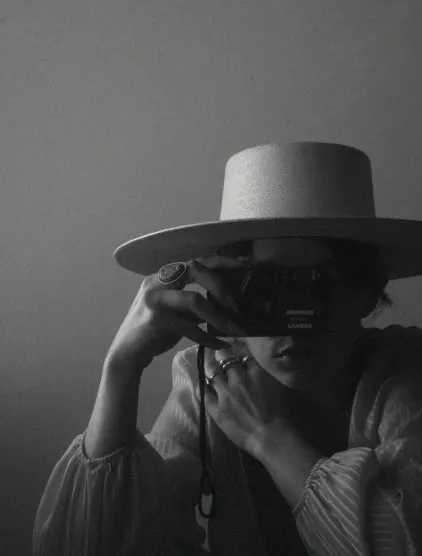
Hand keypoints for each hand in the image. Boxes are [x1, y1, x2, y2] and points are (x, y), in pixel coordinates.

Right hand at [103, 256, 245, 375]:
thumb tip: (230, 304)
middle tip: (237, 304)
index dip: (221, 262)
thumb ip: (198, 304)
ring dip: (219, 316)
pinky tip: (222, 344)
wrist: (127, 353)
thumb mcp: (178, 312)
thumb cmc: (155, 331)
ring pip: (195, 299)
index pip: (195, 261)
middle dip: (221, 285)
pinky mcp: (156, 320)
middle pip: (194, 269)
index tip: (244, 266)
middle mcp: (157, 282)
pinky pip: (190, 327)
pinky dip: (209, 337)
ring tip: (235, 329)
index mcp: (163, 276)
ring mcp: (155, 299)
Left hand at [198, 343, 294, 457]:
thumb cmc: (283, 415)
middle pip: (225, 359)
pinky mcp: (216, 408)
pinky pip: (204, 394)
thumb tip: (263, 371)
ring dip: (211, 368)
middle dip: (221, 354)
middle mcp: (238, 378)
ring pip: (212, 372)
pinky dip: (203, 388)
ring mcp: (225, 393)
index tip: (235, 349)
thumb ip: (269, 376)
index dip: (238, 351)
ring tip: (209, 365)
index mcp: (256, 372)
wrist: (271, 436)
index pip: (243, 354)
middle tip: (218, 352)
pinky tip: (202, 385)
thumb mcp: (281, 388)